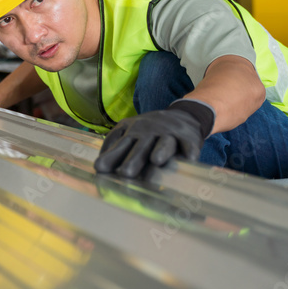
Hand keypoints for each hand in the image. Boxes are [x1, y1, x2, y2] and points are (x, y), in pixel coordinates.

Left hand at [93, 99, 214, 178]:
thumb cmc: (150, 131)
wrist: (182, 115)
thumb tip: (98, 164)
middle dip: (133, 159)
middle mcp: (149, 132)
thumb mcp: (128, 131)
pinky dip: (189, 150)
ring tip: (156, 161)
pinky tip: (189, 159)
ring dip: (161, 150)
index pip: (120, 145)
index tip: (100, 167)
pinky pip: (189, 144)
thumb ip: (113, 145)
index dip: (111, 156)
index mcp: (133, 132)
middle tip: (125, 173)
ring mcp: (169, 134)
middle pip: (141, 147)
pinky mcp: (188, 137)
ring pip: (164, 143)